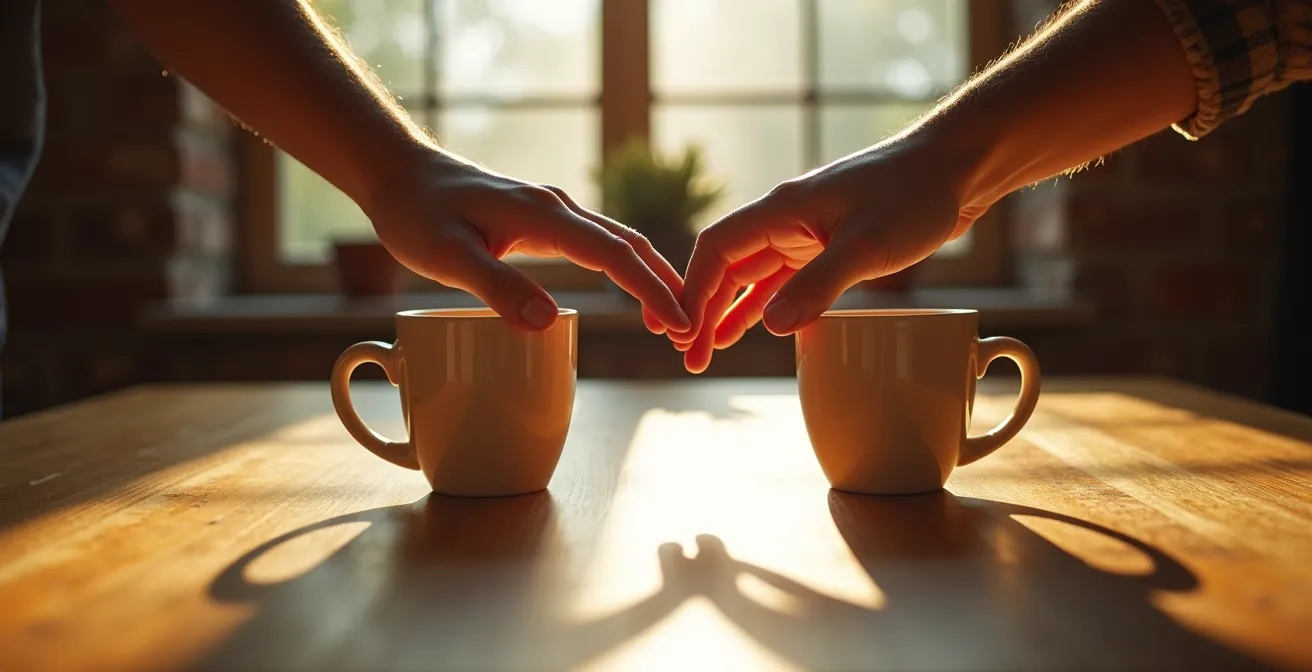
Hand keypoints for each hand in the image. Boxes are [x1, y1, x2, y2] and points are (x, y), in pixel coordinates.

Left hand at [364, 152, 690, 332]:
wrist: (398, 172)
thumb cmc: (415, 214)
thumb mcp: (446, 257)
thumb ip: (497, 287)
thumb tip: (548, 323)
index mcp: (543, 216)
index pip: (614, 255)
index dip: (650, 291)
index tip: (679, 324)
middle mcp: (558, 208)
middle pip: (631, 245)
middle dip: (666, 286)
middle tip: (691, 330)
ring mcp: (554, 210)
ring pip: (620, 241)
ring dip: (651, 277)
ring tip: (671, 317)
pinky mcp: (544, 219)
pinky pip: (600, 243)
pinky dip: (627, 267)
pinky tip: (632, 288)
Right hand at [670, 131, 976, 372]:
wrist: (958, 166)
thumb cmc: (915, 193)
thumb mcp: (866, 245)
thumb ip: (816, 285)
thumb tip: (769, 327)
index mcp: (782, 210)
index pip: (717, 249)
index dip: (693, 289)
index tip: (683, 330)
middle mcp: (785, 220)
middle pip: (726, 267)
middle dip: (703, 310)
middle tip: (690, 357)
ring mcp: (806, 233)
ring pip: (752, 277)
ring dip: (728, 312)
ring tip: (707, 352)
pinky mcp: (830, 246)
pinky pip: (783, 280)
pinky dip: (764, 306)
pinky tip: (754, 330)